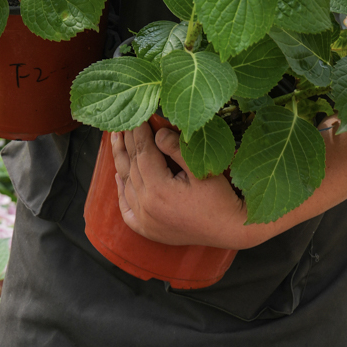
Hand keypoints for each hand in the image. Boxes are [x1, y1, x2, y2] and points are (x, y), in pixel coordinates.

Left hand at [110, 123, 246, 247]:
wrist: (230, 229)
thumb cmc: (220, 198)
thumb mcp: (202, 168)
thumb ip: (177, 148)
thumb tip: (158, 132)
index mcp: (159, 189)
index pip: (143, 152)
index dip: (139, 132)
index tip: (137, 115)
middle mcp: (146, 206)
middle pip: (132, 166)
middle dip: (128, 142)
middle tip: (122, 123)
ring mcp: (145, 220)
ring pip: (126, 184)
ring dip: (121, 161)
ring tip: (117, 141)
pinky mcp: (148, 230)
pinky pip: (127, 209)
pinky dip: (121, 191)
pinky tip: (118, 177)